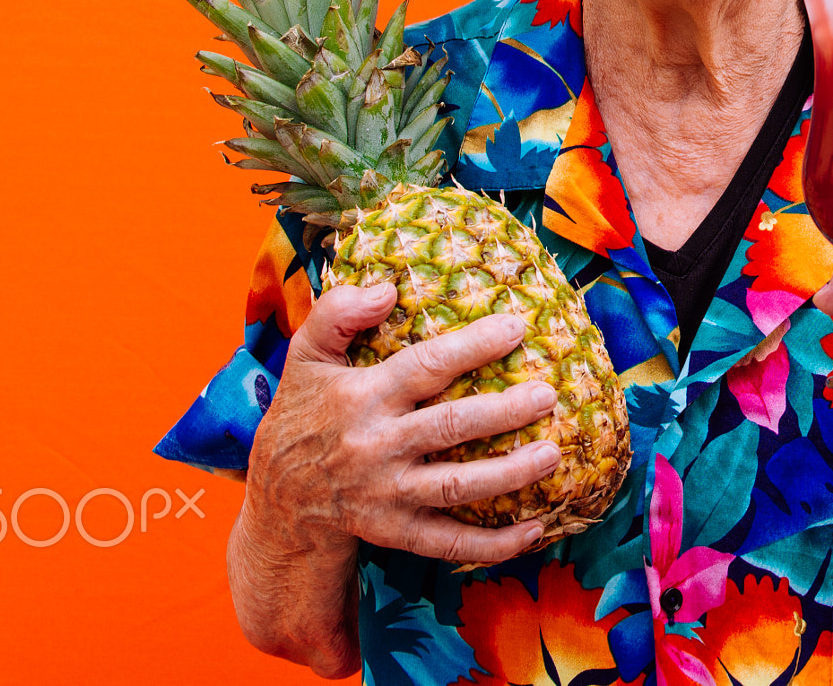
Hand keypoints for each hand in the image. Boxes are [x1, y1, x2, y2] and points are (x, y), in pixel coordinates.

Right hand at [242, 283, 563, 565]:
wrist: (277, 501)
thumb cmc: (302, 417)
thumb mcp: (304, 358)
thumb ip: (337, 313)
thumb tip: (387, 288)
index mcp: (361, 397)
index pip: (424, 366)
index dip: (472, 346)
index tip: (516, 327)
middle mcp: (377, 446)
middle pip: (451, 426)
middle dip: (504, 411)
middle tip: (548, 394)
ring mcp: (387, 494)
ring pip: (458, 486)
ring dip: (510, 473)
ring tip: (554, 453)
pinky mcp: (395, 532)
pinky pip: (449, 542)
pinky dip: (494, 544)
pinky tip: (536, 529)